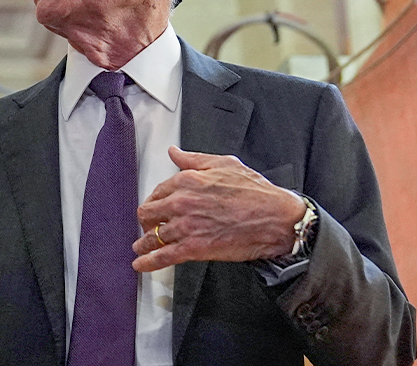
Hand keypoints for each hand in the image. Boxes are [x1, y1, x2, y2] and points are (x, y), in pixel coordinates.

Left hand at [133, 146, 305, 271]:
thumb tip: (175, 152)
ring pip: (152, 237)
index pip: (157, 192)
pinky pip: (163, 256)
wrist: (277, 219)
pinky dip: (149, 262)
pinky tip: (142, 265)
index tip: (155, 207)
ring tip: (140, 247)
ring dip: (143, 243)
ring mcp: (186, 226)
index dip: (154, 201)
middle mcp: (181, 202)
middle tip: (149, 226)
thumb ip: (193, 159)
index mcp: (186, 181)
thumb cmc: (256, 192)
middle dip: (147, 221)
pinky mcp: (194, 248)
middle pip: (148, 214)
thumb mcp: (224, 164)